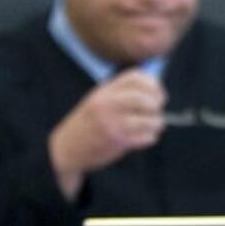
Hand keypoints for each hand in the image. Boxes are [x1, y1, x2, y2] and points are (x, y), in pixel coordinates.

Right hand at [48, 70, 166, 199]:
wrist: (67, 148)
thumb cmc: (89, 124)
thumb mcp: (100, 101)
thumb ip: (122, 94)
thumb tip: (157, 92)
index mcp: (104, 91)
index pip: (136, 77)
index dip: (153, 84)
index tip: (158, 94)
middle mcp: (107, 104)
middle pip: (145, 98)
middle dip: (157, 105)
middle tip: (156, 112)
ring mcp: (112, 123)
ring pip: (150, 119)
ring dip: (156, 124)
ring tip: (152, 127)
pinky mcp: (118, 141)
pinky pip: (147, 137)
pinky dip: (150, 138)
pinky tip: (144, 138)